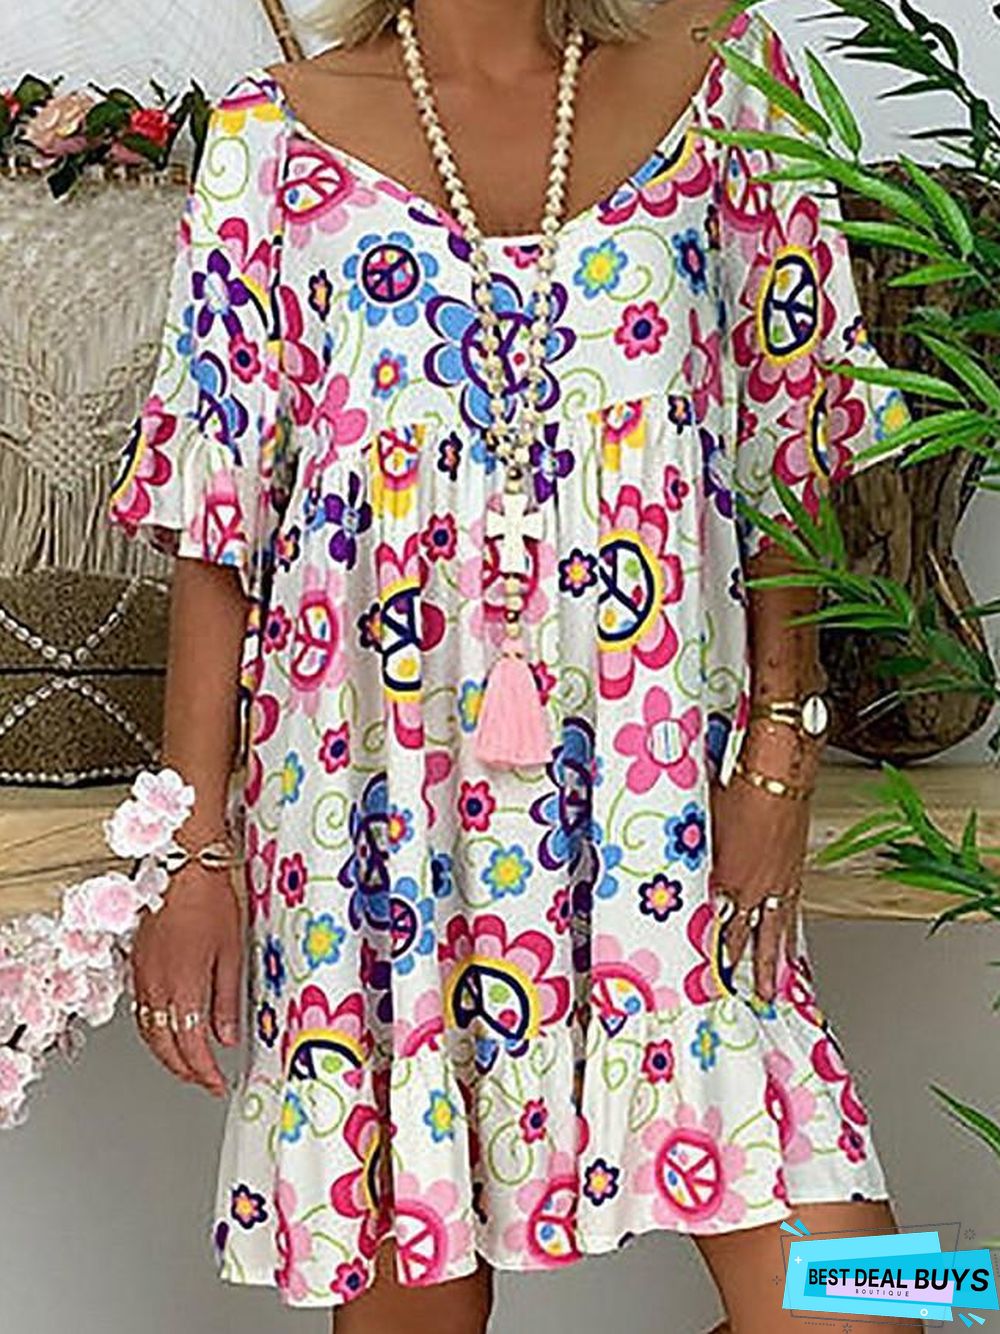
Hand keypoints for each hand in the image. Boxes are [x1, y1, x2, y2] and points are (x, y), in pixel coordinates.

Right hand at [131, 862, 242, 1095]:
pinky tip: (166, 1032)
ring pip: (148, 1034)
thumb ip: (226, 1000)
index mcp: (183, 988)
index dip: (204, 1073)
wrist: (181, 869)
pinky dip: (153, 1033)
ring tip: (188, 1063)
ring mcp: (143, 978)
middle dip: (185, 1070)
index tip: (217, 1083)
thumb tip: (227, 1035)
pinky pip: (140, 1013)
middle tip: (204, 1079)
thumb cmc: (209, 902)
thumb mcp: (231, 954)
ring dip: (167, 1056)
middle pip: (164, 1048)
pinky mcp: (137, 967)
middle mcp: (157, 988)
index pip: (191, 1048)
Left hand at [708, 737, 812, 1002]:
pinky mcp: (793, 876)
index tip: (697, 974)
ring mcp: (776, 885)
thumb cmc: (736, 791)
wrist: (778, 774)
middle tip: (728, 994)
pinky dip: (789, 939)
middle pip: (740, 935)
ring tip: (766, 990)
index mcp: (725, 877)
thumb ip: (685, 852)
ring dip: (767, 965)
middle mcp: (752, 888)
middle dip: (733, 965)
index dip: (703, 949)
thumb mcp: (699, 824)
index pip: (711, 923)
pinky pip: (791, 916)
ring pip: (770, 934)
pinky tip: (789, 954)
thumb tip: (664, 860)